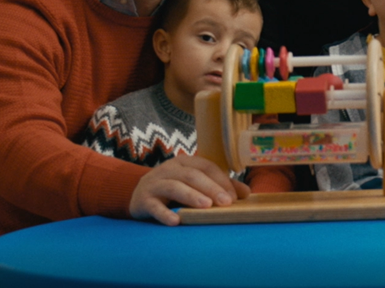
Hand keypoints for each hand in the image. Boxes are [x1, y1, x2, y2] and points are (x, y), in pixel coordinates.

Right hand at [129, 155, 250, 225]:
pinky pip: (154, 206)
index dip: (221, 180)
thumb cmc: (173, 189)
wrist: (138, 195)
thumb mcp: (195, 184)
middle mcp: (169, 169)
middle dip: (210, 188)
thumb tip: (246, 193)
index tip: (234, 197)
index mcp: (185, 162)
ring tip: (206, 207)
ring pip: (174, 186)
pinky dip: (164, 213)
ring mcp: (155, 183)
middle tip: (225, 203)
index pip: (206, 167)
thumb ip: (219, 186)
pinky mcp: (143, 199)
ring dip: (191, 196)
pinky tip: (176, 221)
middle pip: (192, 175)